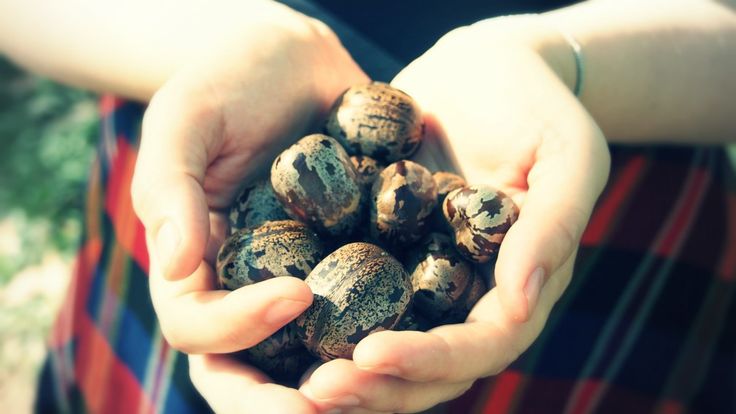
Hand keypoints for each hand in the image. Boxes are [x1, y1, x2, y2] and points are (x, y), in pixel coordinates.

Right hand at [130, 3, 367, 411]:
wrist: (295, 64)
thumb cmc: (228, 81)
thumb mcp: (186, 118)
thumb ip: (168, 187)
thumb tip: (173, 266)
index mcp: (193, 270)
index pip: (199, 329)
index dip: (237, 327)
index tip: (294, 293)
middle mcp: (244, 293)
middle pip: (249, 375)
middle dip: (283, 403)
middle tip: (330, 404)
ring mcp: (298, 288)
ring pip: (308, 366)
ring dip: (346, 388)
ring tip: (386, 381)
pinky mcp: (350, 272)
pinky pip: (365, 321)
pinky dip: (390, 343)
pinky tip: (427, 342)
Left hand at [299, 17, 610, 412]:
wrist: (482, 71)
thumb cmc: (536, 107)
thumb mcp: (567, 154)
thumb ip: (553, 225)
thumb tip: (523, 300)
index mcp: (514, 288)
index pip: (479, 346)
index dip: (430, 360)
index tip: (373, 354)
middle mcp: (465, 297)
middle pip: (426, 367)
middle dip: (376, 386)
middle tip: (319, 389)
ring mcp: (420, 278)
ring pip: (384, 345)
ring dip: (342, 370)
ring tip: (291, 378)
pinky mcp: (380, 251)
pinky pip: (350, 294)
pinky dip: (318, 319)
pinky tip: (272, 322)